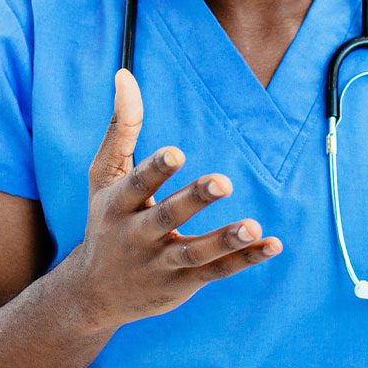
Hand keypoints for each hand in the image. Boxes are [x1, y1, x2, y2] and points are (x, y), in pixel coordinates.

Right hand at [62, 69, 282, 327]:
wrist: (95, 293)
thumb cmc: (105, 221)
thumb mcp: (104, 177)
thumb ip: (121, 128)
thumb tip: (124, 75)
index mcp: (118, 205)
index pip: (137, 184)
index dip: (156, 169)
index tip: (176, 152)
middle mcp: (138, 235)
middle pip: (167, 217)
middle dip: (193, 200)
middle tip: (223, 182)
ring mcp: (162, 262)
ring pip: (196, 252)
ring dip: (225, 240)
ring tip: (252, 225)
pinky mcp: (184, 282)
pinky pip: (218, 271)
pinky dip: (245, 260)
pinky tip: (272, 244)